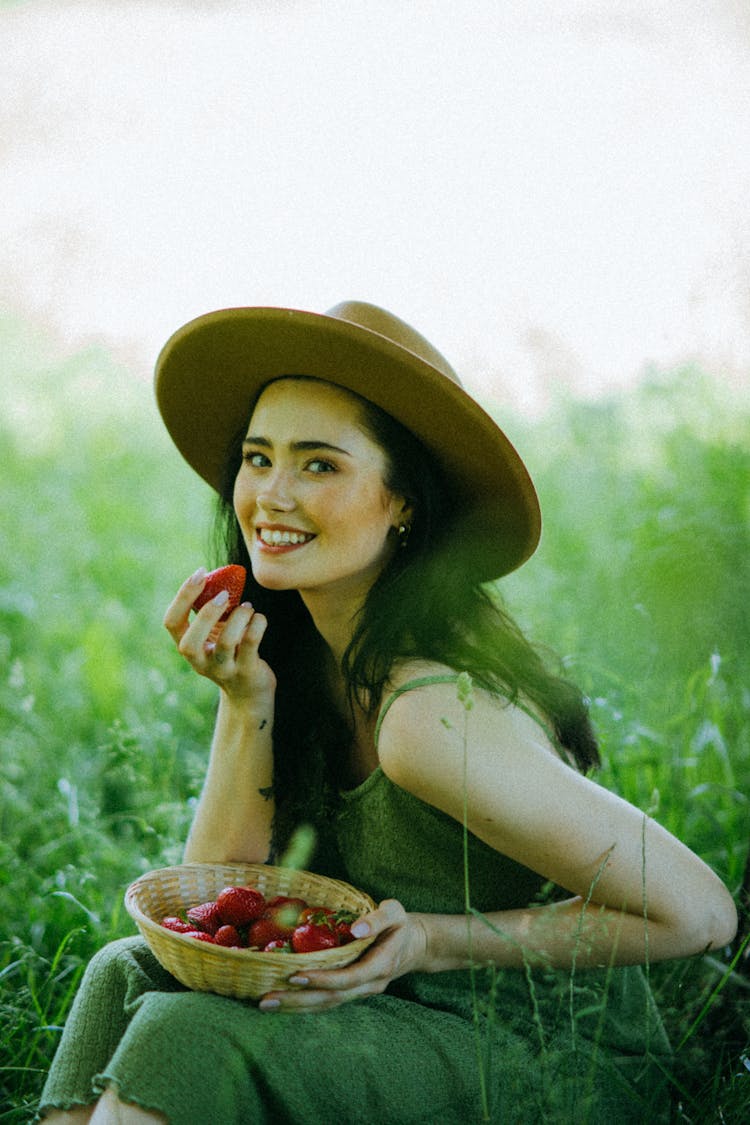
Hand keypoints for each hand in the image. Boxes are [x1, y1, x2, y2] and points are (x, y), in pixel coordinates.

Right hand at [163, 568, 275, 702]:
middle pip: (189, 643)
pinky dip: (257, 624)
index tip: (200, 573)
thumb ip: (212, 610)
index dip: (183, 596)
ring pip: (226, 643)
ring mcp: (223, 670)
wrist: (249, 691)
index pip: (171, 622)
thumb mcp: (216, 633)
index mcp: (188, 646)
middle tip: (225, 594)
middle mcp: (200, 662)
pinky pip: (251, 644)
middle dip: (206, 613)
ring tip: (248, 607)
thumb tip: (221, 575)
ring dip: (239, 617)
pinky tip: (259, 618)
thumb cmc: (231, 651)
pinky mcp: (246, 672)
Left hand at [258, 900, 428, 1012]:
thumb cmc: (401, 924)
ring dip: (296, 1007)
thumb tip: (355, 929)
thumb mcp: (395, 912)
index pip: (348, 978)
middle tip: (266, 1000)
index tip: (295, 976)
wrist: (414, 945)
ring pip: (326, 1005)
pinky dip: (304, 1003)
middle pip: (331, 999)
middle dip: (298, 1001)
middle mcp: (369, 985)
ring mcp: (360, 991)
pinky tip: (282, 1001)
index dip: (323, 980)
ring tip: (266, 1005)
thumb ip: (377, 919)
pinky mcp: (351, 991)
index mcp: (380, 965)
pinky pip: (327, 1001)